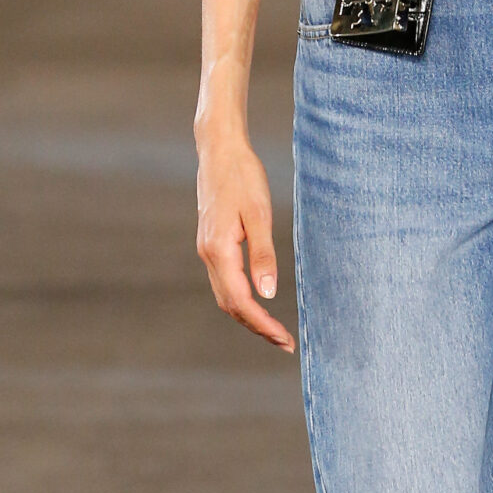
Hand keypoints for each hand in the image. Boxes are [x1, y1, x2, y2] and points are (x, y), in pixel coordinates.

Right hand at [196, 127, 293, 350]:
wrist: (219, 150)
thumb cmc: (242, 176)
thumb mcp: (259, 214)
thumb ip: (263, 255)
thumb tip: (268, 293)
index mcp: (219, 251)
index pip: (242, 301)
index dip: (263, 325)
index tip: (285, 340)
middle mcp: (208, 255)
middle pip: (231, 305)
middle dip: (257, 327)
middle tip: (285, 343)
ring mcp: (206, 249)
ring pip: (225, 296)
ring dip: (248, 316)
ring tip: (274, 330)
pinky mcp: (211, 243)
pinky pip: (224, 282)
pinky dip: (240, 299)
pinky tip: (257, 302)